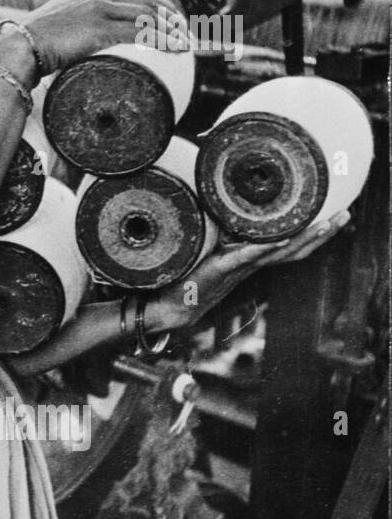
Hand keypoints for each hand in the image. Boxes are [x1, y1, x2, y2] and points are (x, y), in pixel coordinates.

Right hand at [10, 0, 188, 75]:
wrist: (20, 48)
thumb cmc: (37, 39)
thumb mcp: (63, 12)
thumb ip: (86, 0)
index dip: (160, 6)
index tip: (174, 21)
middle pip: (147, 2)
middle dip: (171, 18)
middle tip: (186, 35)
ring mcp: (98, 10)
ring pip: (147, 16)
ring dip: (171, 30)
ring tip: (185, 45)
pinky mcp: (98, 28)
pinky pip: (139, 32)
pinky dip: (161, 39)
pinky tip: (174, 48)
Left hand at [147, 210, 350, 333]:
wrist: (172, 305)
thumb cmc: (190, 278)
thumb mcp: (213, 253)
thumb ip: (226, 239)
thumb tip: (233, 215)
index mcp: (252, 259)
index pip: (290, 245)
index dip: (314, 233)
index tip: (336, 215)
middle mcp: (252, 263)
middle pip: (295, 248)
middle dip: (323, 232)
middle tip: (347, 214)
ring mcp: (240, 266)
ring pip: (279, 252)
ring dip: (305, 237)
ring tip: (326, 223)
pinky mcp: (222, 268)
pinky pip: (247, 256)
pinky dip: (265, 248)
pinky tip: (282, 239)